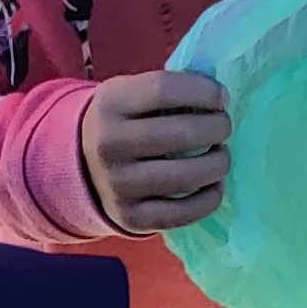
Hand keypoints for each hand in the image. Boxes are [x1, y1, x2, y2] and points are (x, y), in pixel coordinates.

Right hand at [83, 69, 233, 233]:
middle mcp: (110, 144)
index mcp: (110, 104)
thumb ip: (169, 90)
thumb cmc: (124, 124)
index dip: (205, 92)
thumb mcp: (130, 95)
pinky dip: (210, 198)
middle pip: (182, 133)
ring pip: (187, 176)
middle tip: (223, 128)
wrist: (84, 168)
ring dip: (218, 164)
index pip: (165, 90)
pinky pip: (183, 212)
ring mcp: (118, 185)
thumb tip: (219, 97)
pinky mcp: (131, 218)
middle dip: (217, 128)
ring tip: (220, 156)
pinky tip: (214, 185)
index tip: (221, 98)